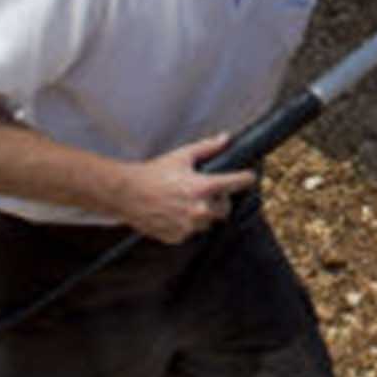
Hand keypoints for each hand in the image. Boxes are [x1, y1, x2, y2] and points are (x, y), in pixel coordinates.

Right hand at [117, 132, 256, 242]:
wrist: (127, 194)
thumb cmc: (154, 173)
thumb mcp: (181, 156)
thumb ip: (207, 148)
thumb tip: (226, 138)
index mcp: (202, 187)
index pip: (236, 183)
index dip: (245, 178)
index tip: (249, 177)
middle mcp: (199, 209)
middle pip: (225, 209)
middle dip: (221, 200)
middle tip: (208, 192)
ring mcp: (188, 226)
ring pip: (208, 222)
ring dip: (203, 213)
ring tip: (187, 202)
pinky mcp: (177, 237)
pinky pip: (191, 232)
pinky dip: (187, 224)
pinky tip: (175, 212)